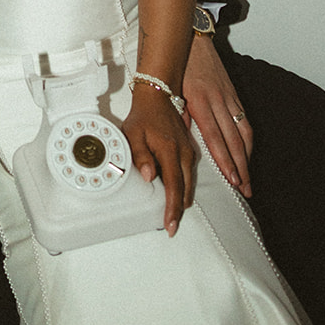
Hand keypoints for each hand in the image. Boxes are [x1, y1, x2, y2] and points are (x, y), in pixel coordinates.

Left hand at [123, 85, 196, 236]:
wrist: (158, 96)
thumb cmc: (143, 115)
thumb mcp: (134, 133)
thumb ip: (140, 155)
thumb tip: (148, 177)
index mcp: (170, 151)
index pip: (174, 187)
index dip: (172, 209)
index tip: (170, 225)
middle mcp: (184, 154)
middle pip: (185, 190)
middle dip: (179, 210)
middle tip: (171, 227)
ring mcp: (188, 152)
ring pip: (190, 184)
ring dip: (183, 200)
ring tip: (174, 216)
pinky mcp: (189, 150)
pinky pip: (190, 174)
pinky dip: (185, 188)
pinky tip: (178, 195)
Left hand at [182, 34, 252, 197]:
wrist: (191, 37)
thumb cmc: (177, 63)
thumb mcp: (170, 88)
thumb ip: (177, 115)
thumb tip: (181, 140)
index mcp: (200, 101)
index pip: (215, 138)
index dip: (226, 160)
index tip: (232, 179)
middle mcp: (218, 101)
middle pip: (234, 140)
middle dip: (241, 167)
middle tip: (245, 189)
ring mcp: (228, 97)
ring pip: (243, 132)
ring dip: (247, 157)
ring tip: (247, 178)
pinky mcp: (233, 93)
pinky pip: (244, 121)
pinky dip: (248, 140)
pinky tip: (247, 152)